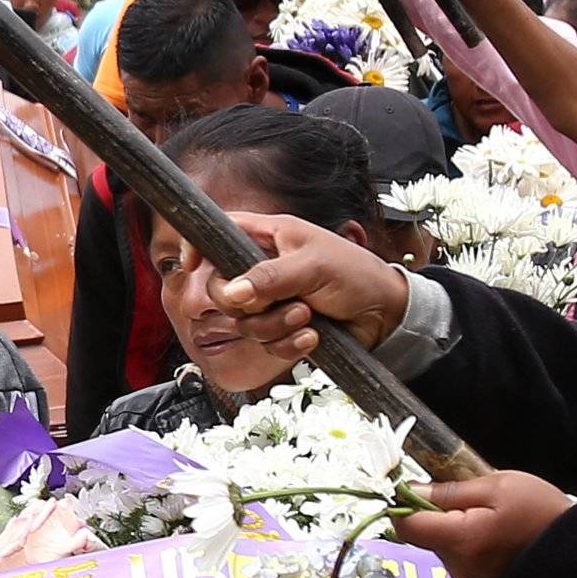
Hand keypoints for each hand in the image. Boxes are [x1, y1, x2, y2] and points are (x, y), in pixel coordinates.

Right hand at [201, 211, 413, 361]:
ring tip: (308, 316)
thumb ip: (270, 277)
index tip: (190, 266)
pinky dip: (288, 344)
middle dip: (248, 305)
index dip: (198, 246)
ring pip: (244, 323)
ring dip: (276, 325)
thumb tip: (233, 293)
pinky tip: (313, 336)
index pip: (218, 232)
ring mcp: (270, 302)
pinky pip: (265, 345)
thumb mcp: (313, 266)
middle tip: (281, 302)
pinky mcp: (281, 330)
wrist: (386, 316)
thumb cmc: (355, 275)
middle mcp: (262, 269)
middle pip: (223, 290)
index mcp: (267, 237)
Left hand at [393, 474, 575, 577]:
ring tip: (487, 509)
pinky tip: (490, 524)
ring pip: (437, 538)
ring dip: (450, 520)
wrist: (576, 550)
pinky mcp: (474, 575)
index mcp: (459, 540)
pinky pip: (454, 548)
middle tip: (468, 492)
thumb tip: (410, 491)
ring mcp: (465, 572)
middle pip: (420, 532)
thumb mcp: (496, 486)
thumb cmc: (540, 513)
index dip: (404, 502)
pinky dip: (462, 532)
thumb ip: (450, 491)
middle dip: (433, 509)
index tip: (419, 484)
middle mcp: (455, 563)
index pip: (405, 526)